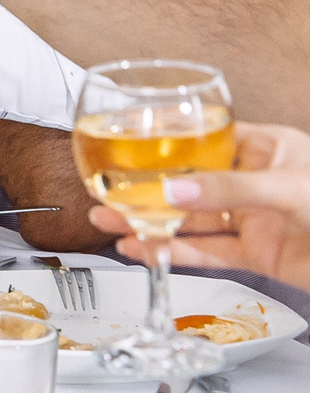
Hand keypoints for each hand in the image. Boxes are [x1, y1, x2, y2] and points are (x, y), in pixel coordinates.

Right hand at [98, 121, 309, 288]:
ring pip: (191, 218)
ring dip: (148, 221)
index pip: (205, 138)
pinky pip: (206, 251)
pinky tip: (142, 248)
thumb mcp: (287, 187)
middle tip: (105, 188)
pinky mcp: (257, 253)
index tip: (127, 144)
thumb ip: (228, 189)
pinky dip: (171, 252)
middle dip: (145, 186)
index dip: (165, 141)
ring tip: (108, 220)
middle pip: (190, 181)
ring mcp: (255, 218)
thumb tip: (174, 187)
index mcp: (269, 148)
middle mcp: (257, 181)